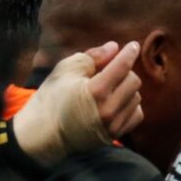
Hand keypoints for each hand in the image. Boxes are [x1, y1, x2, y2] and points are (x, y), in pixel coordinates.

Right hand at [13, 41, 142, 165]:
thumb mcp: (66, 70)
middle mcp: (108, 110)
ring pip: (136, 98)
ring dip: (126, 89)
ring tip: (108, 89)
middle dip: (124, 72)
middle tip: (108, 72)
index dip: (129, 53)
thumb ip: (92, 56)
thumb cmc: (53, 97)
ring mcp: (113, 125)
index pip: (122, 67)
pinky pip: (136, 115)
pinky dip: (130, 106)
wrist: (43, 133)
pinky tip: (115, 103)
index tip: (134, 45)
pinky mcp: (115, 135)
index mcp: (95, 91)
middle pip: (133, 81)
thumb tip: (114, 47)